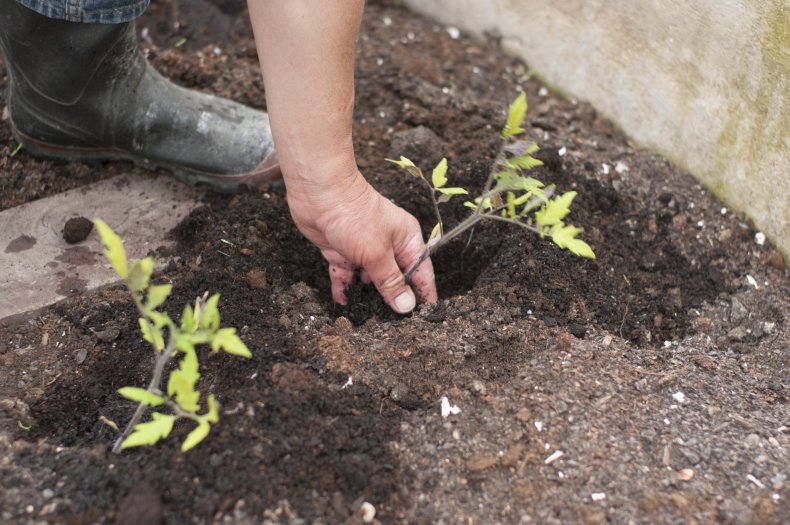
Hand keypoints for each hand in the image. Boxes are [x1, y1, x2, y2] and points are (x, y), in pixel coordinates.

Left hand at [285, 170, 437, 312]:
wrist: (319, 195)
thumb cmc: (354, 215)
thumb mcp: (377, 253)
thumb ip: (391, 282)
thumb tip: (406, 306)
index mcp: (406, 240)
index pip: (421, 272)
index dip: (424, 294)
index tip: (426, 317)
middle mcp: (388, 245)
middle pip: (395, 279)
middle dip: (393, 299)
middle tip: (392, 326)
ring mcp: (364, 249)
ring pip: (370, 280)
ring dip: (367, 297)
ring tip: (368, 318)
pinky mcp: (343, 252)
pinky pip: (347, 276)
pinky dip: (345, 288)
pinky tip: (344, 303)